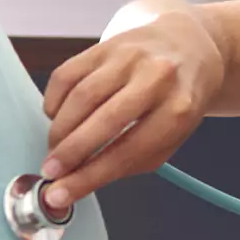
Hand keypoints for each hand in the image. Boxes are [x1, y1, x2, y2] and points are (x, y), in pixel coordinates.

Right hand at [40, 0, 226, 209]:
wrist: (189, 46)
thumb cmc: (178, 98)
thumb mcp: (171, 137)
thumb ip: (129, 161)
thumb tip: (78, 183)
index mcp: (178, 109)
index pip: (127, 151)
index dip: (88, 177)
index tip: (60, 194)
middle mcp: (155, 77)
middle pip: (102, 120)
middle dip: (69, 153)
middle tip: (50, 172)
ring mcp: (128, 56)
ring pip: (80, 96)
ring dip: (59, 130)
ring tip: (56, 149)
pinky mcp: (104, 45)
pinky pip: (66, 75)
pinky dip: (55, 102)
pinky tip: (58, 118)